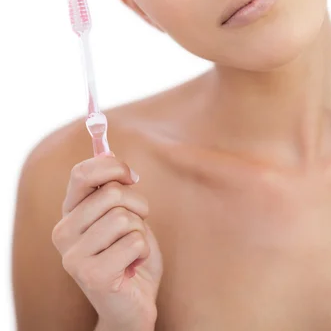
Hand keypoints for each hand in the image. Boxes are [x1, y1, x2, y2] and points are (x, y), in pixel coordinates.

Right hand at [52, 153, 162, 330]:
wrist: (134, 303)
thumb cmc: (130, 253)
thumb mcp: (122, 213)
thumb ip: (111, 186)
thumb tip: (107, 149)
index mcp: (69, 213)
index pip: (82, 173)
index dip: (111, 166)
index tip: (130, 176)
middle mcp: (63, 233)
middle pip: (111, 193)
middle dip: (137, 204)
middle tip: (137, 222)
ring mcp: (73, 256)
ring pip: (125, 218)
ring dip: (141, 231)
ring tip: (132, 249)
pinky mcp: (92, 275)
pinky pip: (134, 242)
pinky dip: (144, 252)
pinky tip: (133, 267)